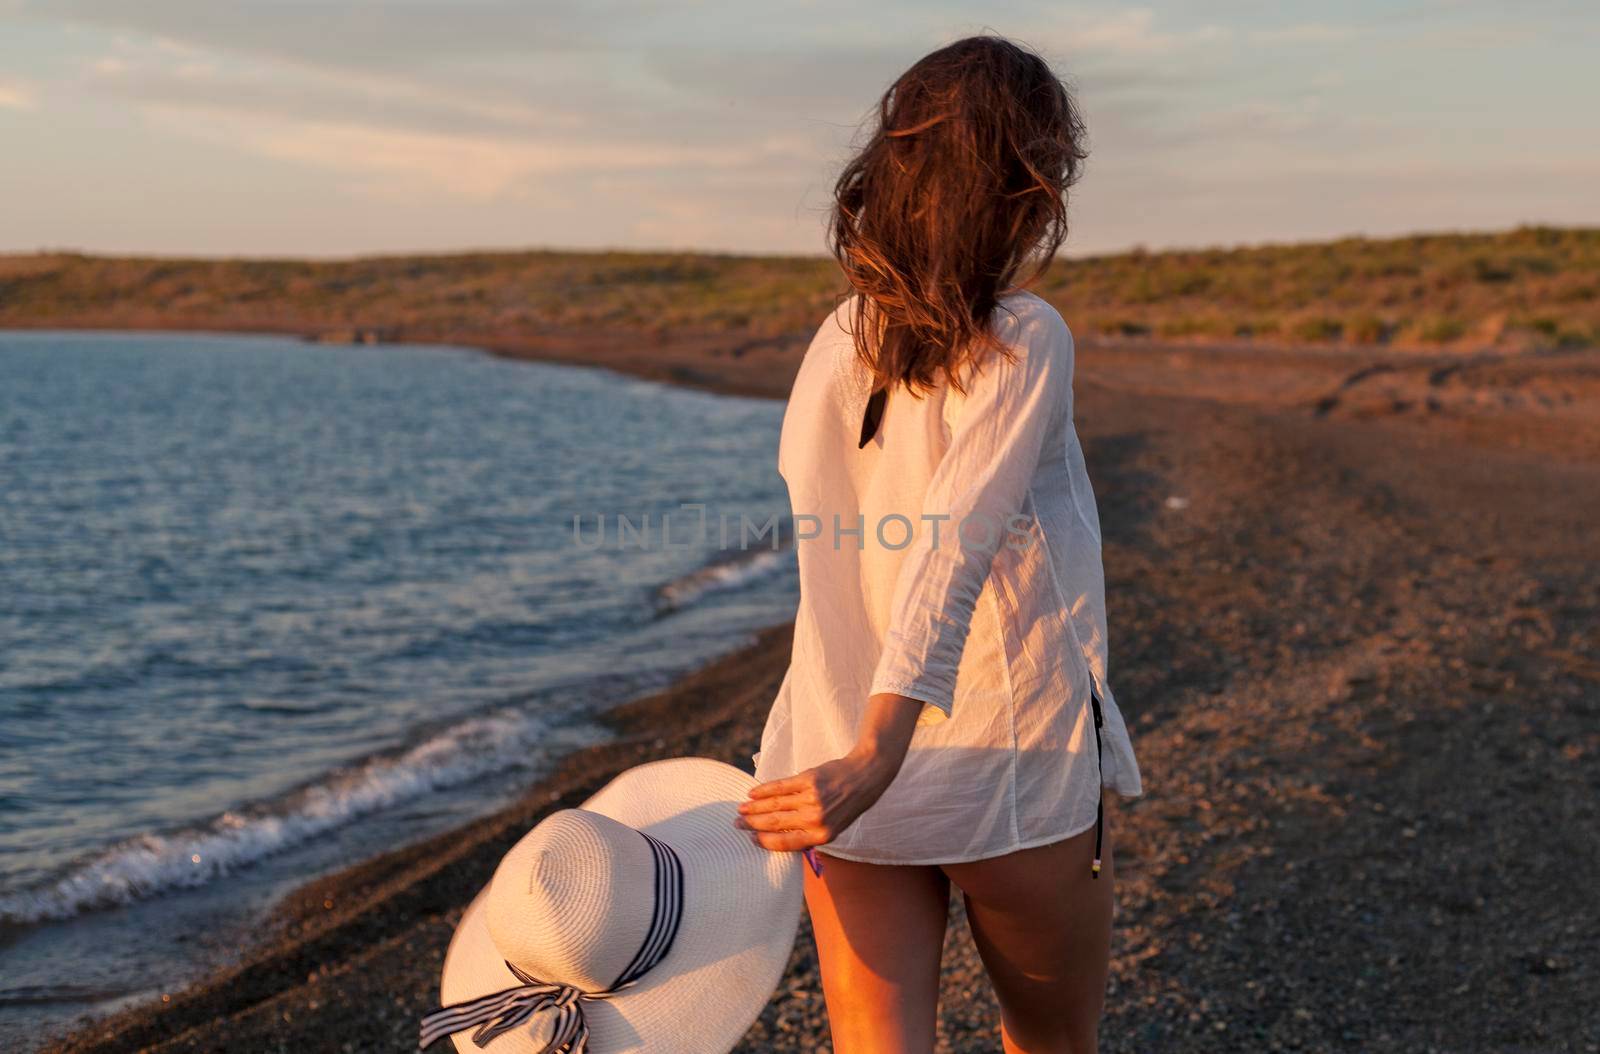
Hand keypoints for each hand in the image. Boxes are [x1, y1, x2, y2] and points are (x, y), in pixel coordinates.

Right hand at [736, 748, 900, 850]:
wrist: (867, 775)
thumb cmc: (849, 803)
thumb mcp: (835, 827)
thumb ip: (810, 834)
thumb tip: (779, 838)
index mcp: (822, 836)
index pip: (785, 843)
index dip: (764, 841)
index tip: (751, 839)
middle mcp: (815, 819)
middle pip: (774, 823)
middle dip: (752, 824)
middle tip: (737, 824)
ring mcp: (811, 798)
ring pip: (774, 805)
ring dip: (754, 807)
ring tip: (741, 809)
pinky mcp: (808, 779)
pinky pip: (779, 786)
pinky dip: (763, 789)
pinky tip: (753, 792)